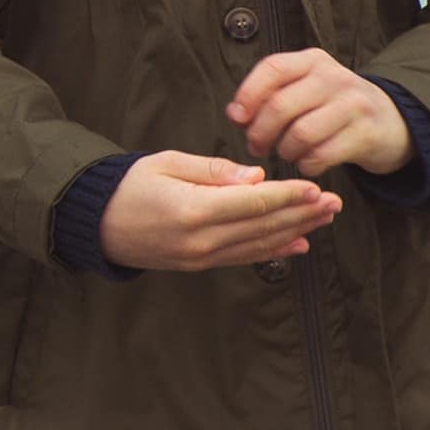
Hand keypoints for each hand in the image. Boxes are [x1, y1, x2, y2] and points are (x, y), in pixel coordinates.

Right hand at [100, 151, 342, 270]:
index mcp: (193, 210)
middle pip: (264, 226)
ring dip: (297, 230)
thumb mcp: (165, 164)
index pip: (253, 203)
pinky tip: (300, 242)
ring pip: (260, 244)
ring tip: (325, 218)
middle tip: (335, 202)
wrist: (94, 223)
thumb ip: (212, 170)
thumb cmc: (127, 185)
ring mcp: (202, 257)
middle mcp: (202, 239)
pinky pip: (246, 257)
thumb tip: (256, 177)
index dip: (288, 196)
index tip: (316, 187)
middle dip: (303, 213)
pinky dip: (275, 250)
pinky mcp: (202, 265)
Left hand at [227, 46, 413, 177]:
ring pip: (301, 134)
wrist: (393, 121)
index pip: (272, 69)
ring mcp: (353, 106)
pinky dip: (307, 165)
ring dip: (285, 151)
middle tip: (257, 147)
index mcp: (313, 61)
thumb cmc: (336, 107)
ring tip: (286, 153)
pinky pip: (322, 155)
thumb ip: (272, 94)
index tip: (237, 118)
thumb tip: (236, 115)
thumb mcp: (308, 88)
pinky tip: (308, 163)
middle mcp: (334, 78)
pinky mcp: (366, 134)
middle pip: (281, 106)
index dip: (248, 95)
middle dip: (260, 133)